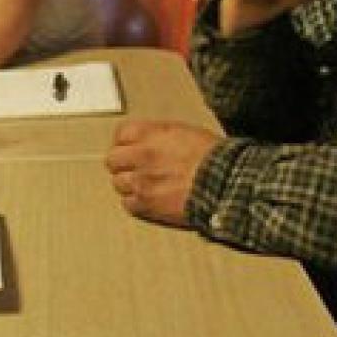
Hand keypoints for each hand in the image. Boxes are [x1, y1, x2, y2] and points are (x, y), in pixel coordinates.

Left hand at [103, 120, 221, 225]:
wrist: (223, 182)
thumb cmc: (212, 157)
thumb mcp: (184, 132)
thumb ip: (159, 136)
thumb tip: (148, 142)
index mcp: (149, 133)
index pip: (121, 134)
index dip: (126, 142)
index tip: (130, 147)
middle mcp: (140, 155)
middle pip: (113, 160)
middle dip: (123, 164)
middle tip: (134, 168)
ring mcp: (140, 181)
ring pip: (118, 183)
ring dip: (129, 184)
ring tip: (145, 185)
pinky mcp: (146, 204)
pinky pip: (128, 204)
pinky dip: (136, 203)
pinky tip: (149, 199)